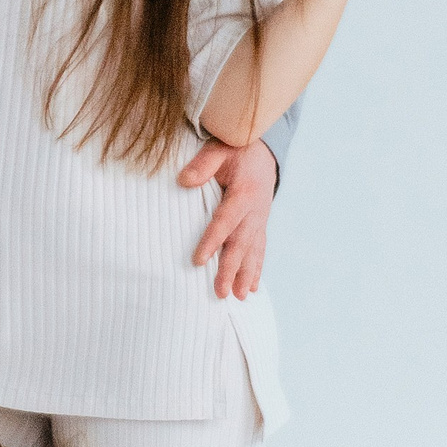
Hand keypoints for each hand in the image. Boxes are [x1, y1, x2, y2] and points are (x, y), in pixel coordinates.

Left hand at [180, 134, 276, 297]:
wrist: (264, 149)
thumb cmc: (236, 148)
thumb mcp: (219, 149)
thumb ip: (203, 164)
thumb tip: (183, 181)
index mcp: (244, 193)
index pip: (225, 221)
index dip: (212, 241)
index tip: (198, 261)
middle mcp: (255, 211)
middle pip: (240, 244)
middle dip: (230, 269)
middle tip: (221, 292)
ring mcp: (260, 220)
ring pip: (252, 251)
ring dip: (246, 275)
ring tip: (239, 297)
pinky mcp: (260, 225)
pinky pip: (260, 249)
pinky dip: (256, 269)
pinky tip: (253, 288)